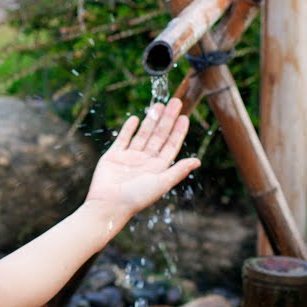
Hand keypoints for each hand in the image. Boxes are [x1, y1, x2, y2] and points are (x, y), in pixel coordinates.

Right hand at [83, 98, 200, 220]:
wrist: (108, 204)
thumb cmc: (137, 197)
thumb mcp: (162, 183)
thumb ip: (178, 170)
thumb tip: (198, 160)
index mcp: (158, 168)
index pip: (171, 145)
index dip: (178, 131)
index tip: (185, 116)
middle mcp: (145, 161)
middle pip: (159, 136)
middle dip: (167, 119)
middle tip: (175, 102)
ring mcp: (130, 157)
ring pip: (143, 134)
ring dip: (151, 120)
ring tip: (159, 105)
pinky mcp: (114, 155)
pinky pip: (123, 138)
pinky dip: (129, 128)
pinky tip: (136, 118)